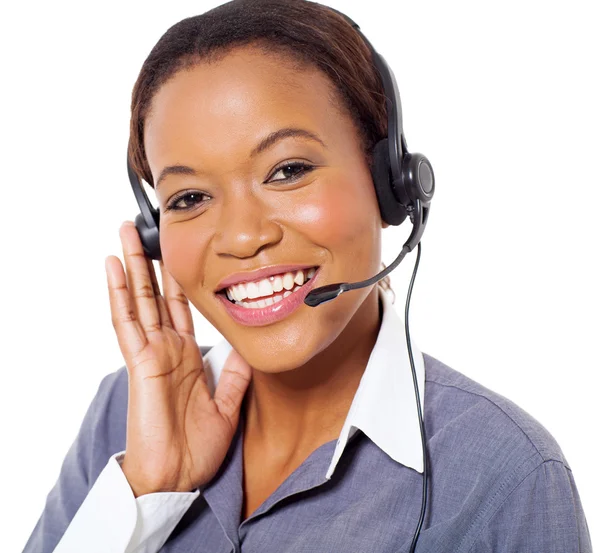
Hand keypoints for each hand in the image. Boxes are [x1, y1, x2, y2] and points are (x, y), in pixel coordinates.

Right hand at [104, 221, 251, 496]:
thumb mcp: (228, 403)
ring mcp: (152, 352)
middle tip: (144, 230)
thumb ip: (236, 373)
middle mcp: (167, 348)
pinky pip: (127, 322)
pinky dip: (120, 294)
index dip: (177, 280)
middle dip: (150, 262)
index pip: (180, 308)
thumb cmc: (197, 446)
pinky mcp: (141, 362)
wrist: (179, 476)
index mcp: (187, 356)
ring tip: (125, 233)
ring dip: (132, 265)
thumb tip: (248, 346)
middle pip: (156, 295)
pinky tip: (114, 268)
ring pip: (139, 299)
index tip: (178, 253)